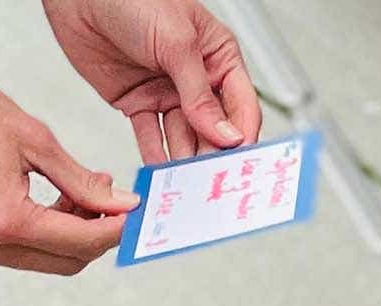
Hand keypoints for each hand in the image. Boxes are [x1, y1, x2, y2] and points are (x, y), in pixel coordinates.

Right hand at [0, 67, 137, 272]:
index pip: (81, 241)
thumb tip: (118, 202)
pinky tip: (56, 200)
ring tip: (82, 192)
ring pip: (47, 260)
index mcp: (7, 220)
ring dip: (72, 235)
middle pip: (68, 261)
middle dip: (97, 235)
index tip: (134, 209)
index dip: (115, 227)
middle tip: (112, 201)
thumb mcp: (33, 139)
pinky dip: (46, 232)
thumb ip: (80, 180)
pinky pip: (23, 251)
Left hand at [42, 0, 261, 164]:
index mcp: (218, 58)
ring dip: (186, 163)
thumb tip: (225, 134)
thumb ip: (199, 93)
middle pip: (214, 130)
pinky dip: (156, 158)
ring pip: (184, 139)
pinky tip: (161, 177)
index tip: (239, 165)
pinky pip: (151, 137)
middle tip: (214, 186)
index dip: (242, 136)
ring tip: (188, 188)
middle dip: (214, 157)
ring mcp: (167, 93)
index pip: (240, 106)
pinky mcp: (138, 103)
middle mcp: (196, 79)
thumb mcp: (177, 42)